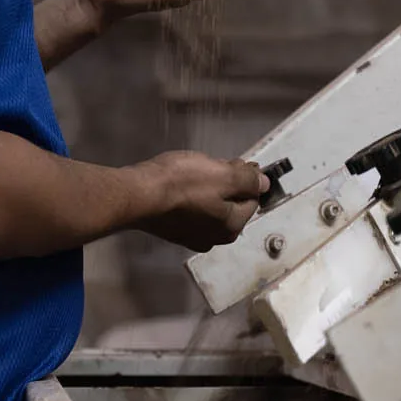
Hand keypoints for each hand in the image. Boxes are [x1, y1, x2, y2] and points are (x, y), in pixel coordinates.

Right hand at [131, 151, 266, 251]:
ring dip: (209, 190)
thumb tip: (263, 184)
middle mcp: (214, 238)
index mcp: (231, 227)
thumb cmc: (181, 183)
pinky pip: (192, 211)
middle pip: (231, 205)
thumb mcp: (222, 175)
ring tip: (196, 171)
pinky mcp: (171, 231)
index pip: (252, 199)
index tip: (236, 162)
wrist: (137, 195)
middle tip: (215, 164)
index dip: (247, 177)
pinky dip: (191, 198)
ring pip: (211, 208)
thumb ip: (247, 180)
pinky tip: (180, 185)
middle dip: (228, 184)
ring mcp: (191, 237)